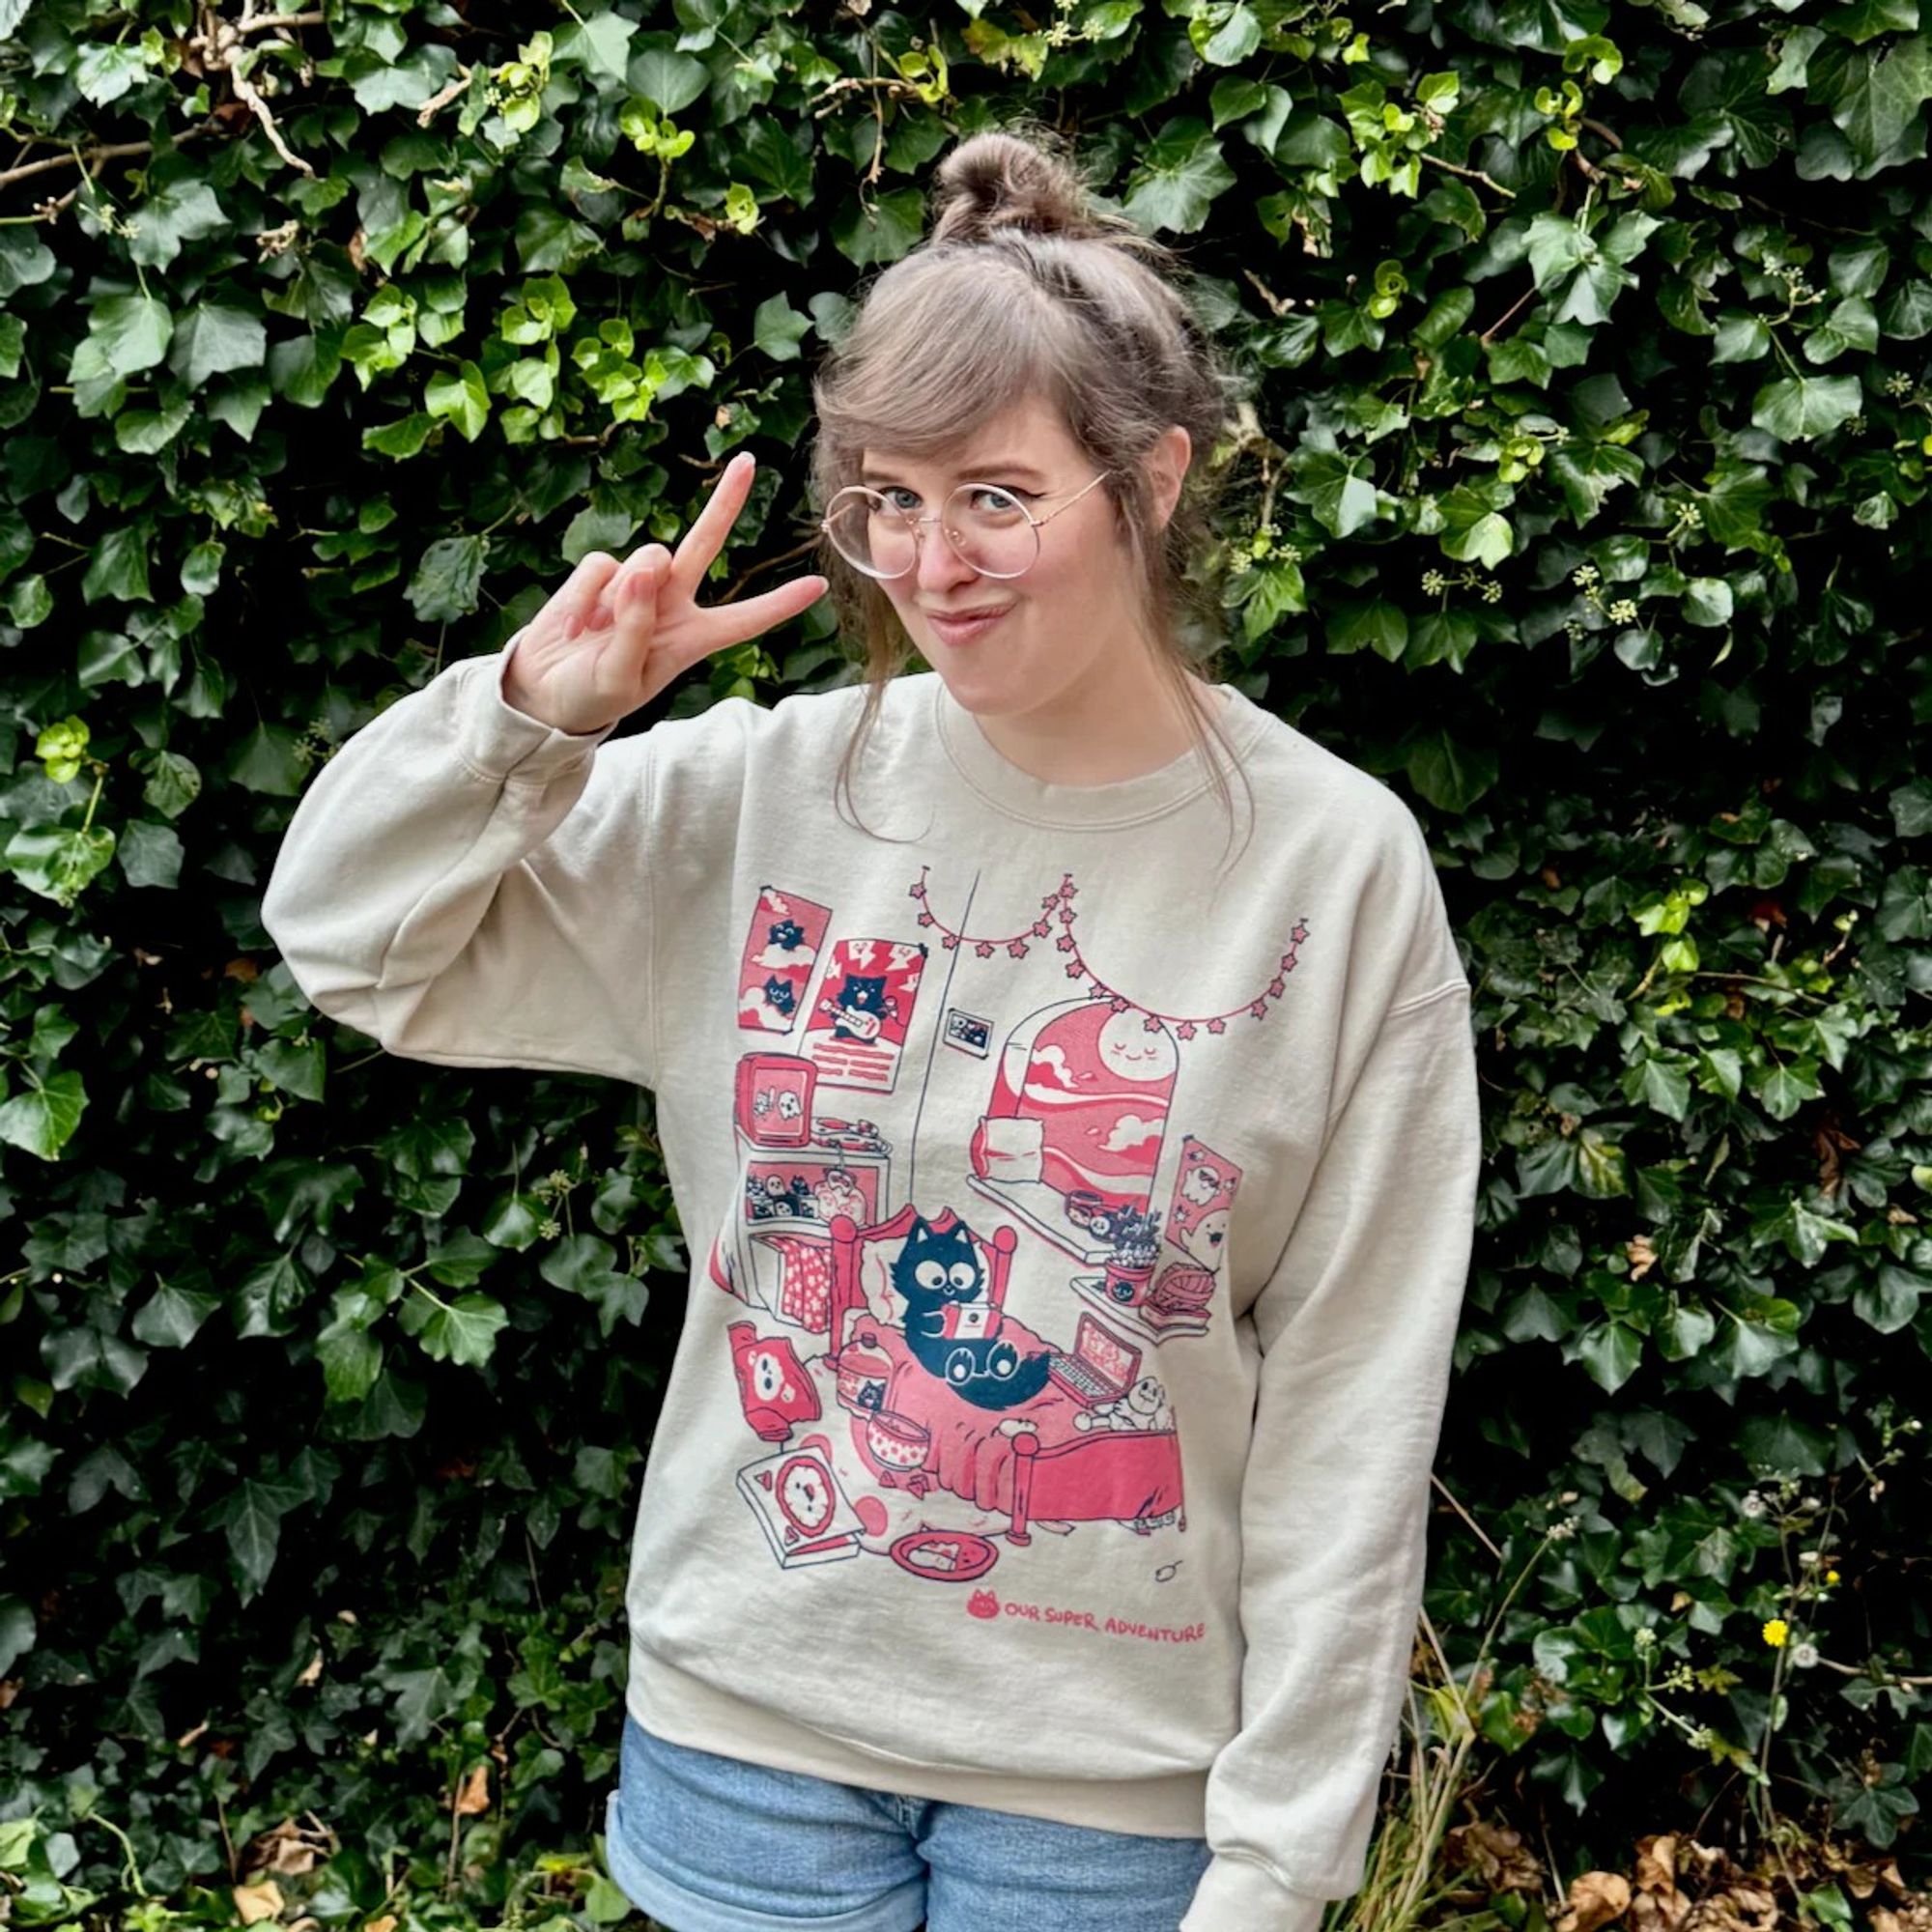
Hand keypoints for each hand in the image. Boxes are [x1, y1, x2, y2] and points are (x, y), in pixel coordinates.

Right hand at [504, 452, 828, 734]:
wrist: (541, 690)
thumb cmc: (589, 696)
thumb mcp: (618, 678)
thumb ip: (633, 628)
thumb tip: (642, 570)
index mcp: (691, 640)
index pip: (743, 620)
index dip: (779, 604)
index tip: (818, 586)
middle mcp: (671, 605)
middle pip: (705, 544)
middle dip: (726, 503)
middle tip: (747, 461)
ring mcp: (636, 585)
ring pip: (648, 556)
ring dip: (622, 592)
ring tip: (595, 633)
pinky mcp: (601, 574)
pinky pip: (602, 565)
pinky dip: (586, 594)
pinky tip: (577, 623)